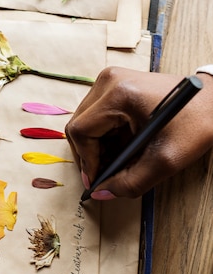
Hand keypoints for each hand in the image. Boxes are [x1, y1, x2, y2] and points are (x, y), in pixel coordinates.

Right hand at [65, 67, 212, 198]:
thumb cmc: (196, 123)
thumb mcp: (164, 161)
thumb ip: (130, 182)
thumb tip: (101, 193)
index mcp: (119, 93)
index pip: (81, 131)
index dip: (86, 161)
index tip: (97, 180)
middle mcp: (109, 81)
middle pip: (78, 125)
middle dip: (89, 155)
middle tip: (105, 175)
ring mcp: (111, 80)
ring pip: (85, 122)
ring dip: (97, 146)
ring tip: (118, 161)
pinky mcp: (116, 84)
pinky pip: (97, 116)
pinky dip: (104, 136)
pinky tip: (122, 147)